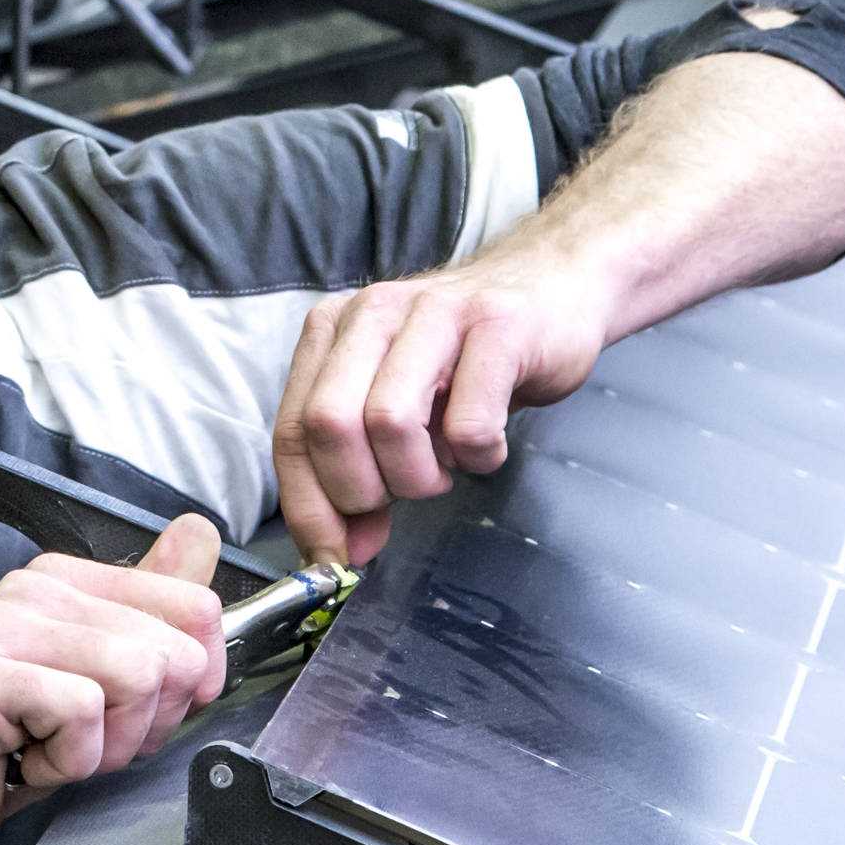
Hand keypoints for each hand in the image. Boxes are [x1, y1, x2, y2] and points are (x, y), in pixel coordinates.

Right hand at [0, 514, 225, 844]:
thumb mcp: (101, 680)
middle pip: (172, 654)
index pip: (195, 606)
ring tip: (53, 748)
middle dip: (146, 724)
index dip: (192, 682)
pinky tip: (25, 760)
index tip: (140, 710)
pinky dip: (67, 762)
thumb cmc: (8, 745)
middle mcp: (35, 589)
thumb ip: (154, 609)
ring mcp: (1, 625)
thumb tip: (199, 534)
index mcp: (69, 580)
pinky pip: (81, 714)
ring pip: (135, 677)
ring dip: (107, 746)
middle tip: (83, 739)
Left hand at [271, 255, 614, 563]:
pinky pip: (469, 424)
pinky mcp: (497, 327)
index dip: (308, 506)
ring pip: (388, 422)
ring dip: (418, 475)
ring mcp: (434, 313)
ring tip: (444, 467)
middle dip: (360, 491)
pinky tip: (486, 445)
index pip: (291, 430)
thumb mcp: (399, 403)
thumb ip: (358, 466)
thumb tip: (338, 550)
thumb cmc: (467, 359)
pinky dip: (478, 458)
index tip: (333, 556)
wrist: (553, 288)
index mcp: (333, 330)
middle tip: (400, 496)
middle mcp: (372, 313)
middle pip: (327, 425)